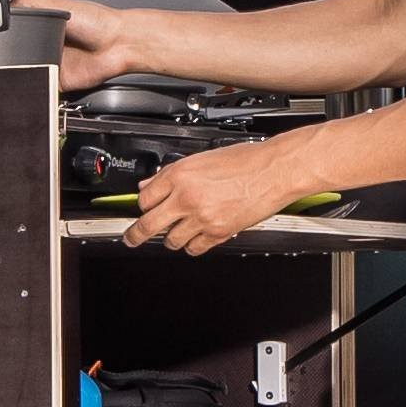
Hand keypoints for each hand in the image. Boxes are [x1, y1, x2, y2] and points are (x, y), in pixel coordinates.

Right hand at [14, 0, 146, 94]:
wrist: (117, 45)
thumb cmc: (97, 22)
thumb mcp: (57, 4)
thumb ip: (29, 2)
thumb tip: (4, 5)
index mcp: (38, 23)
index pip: (11, 29)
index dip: (4, 32)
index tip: (0, 33)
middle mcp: (41, 44)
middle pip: (12, 53)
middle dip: (10, 55)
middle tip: (17, 51)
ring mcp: (47, 63)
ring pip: (22, 72)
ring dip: (22, 71)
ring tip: (32, 63)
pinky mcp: (54, 81)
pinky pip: (38, 89)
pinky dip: (35, 87)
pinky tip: (40, 77)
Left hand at [128, 136, 319, 253]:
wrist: (273, 171)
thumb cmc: (245, 160)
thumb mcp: (202, 158)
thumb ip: (172, 172)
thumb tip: (151, 182)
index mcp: (180, 175)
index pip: (145, 198)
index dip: (142, 204)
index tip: (142, 209)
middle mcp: (187, 197)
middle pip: (148, 225)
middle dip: (135, 235)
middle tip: (131, 238)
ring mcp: (202, 217)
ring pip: (171, 240)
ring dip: (170, 239)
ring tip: (175, 233)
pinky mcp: (218, 232)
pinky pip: (194, 248)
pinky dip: (192, 245)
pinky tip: (195, 238)